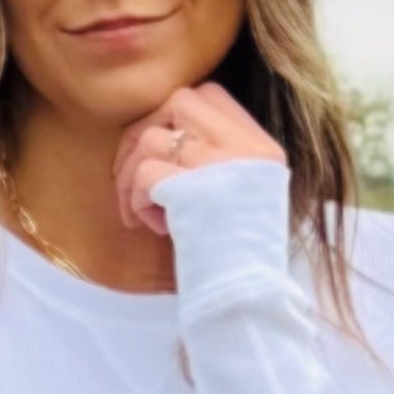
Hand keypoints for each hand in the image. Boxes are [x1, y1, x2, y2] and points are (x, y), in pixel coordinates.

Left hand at [115, 77, 286, 242]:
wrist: (247, 300)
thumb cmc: (235, 258)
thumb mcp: (241, 195)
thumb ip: (217, 158)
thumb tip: (162, 133)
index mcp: (262, 147)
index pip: (210, 94)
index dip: (176, 115)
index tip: (166, 153)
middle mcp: (246, 149)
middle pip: (178, 101)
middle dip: (144, 134)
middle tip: (136, 178)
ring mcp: (222, 166)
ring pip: (151, 138)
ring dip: (132, 176)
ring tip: (143, 212)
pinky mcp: (195, 190)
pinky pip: (143, 175)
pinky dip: (136, 201)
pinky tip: (154, 227)